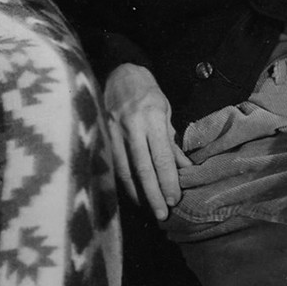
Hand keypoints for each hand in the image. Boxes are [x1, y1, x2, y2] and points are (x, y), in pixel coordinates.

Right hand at [103, 64, 188, 220]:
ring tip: (147, 209)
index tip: (174, 200)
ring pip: (124, 170)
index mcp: (151, 119)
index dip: (168, 181)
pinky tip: (130, 193)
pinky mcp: (101, 134)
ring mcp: (112, 131)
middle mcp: (131, 126)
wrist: (118, 71)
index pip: (161, 157)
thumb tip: (186, 169)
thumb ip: (172, 142)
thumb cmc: (147, 91)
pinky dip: (121, 182)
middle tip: (163, 215)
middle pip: (142, 168)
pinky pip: (112, 164)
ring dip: (136, 193)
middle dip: (153, 194)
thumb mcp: (165, 111)